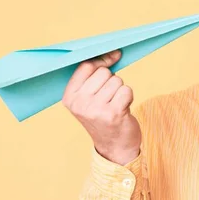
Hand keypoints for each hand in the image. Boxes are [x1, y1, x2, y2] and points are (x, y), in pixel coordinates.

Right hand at [62, 50, 141, 164]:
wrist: (115, 147)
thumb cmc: (104, 117)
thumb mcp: (89, 99)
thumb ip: (94, 77)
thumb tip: (114, 53)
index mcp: (69, 98)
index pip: (86, 66)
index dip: (102, 60)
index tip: (113, 57)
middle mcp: (80, 103)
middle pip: (103, 72)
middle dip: (112, 81)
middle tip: (110, 98)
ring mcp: (96, 109)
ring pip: (117, 81)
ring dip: (121, 90)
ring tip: (116, 105)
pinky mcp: (113, 113)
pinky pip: (126, 90)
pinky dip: (129, 97)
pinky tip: (123, 109)